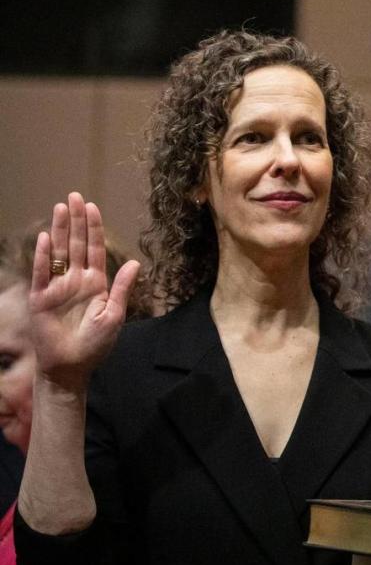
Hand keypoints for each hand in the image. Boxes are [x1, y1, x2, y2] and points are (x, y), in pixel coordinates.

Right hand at [29, 192, 139, 390]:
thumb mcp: (114, 315)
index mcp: (95, 283)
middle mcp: (75, 280)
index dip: (94, 228)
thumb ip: (122, 288)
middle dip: (76, 220)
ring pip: (59, 252)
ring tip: (61, 207)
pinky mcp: (40, 298)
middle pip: (76, 244)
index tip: (92, 206)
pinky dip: (44, 255)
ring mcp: (57, 287)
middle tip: (74, 196)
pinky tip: (47, 237)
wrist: (71, 368)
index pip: (94, 250)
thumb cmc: (95, 345)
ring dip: (60, 230)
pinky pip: (42, 272)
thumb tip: (136, 262)